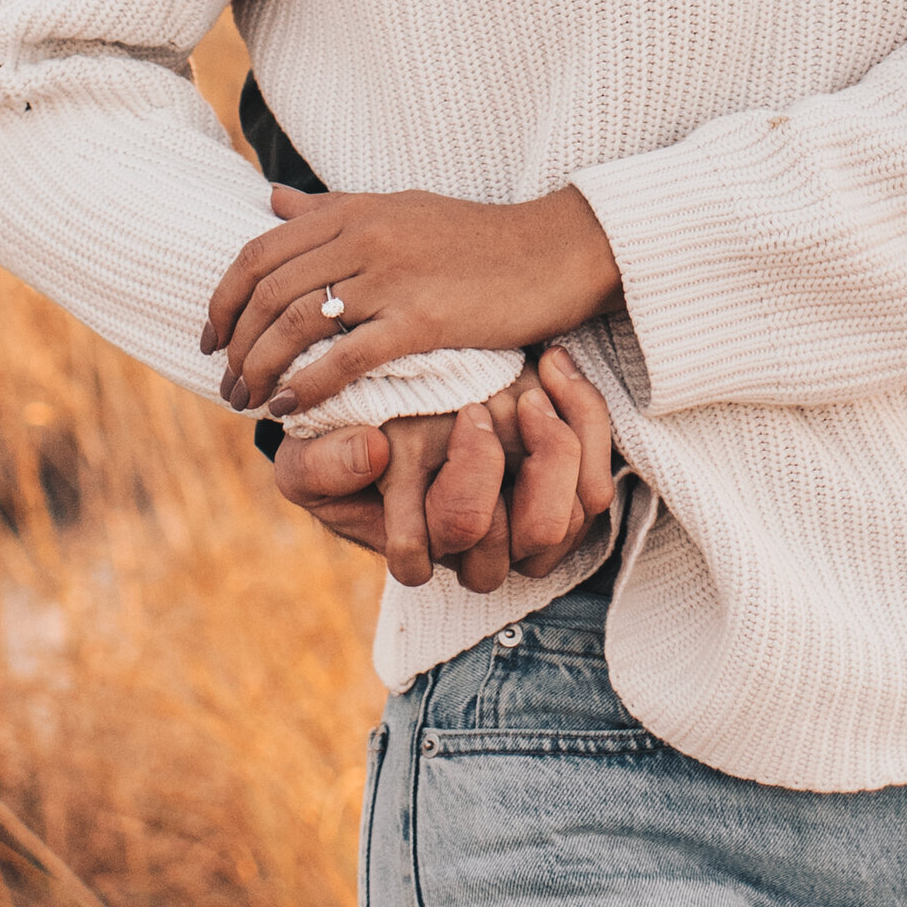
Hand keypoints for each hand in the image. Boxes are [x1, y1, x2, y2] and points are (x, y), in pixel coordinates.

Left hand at [200, 183, 620, 415]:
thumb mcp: (400, 207)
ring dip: (259, 368)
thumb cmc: (478, 238)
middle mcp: (365, 237)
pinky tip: (288, 409)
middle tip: (224, 382)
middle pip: (268, 291)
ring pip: (297, 324)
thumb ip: (332, 207)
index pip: (260, 252)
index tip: (210, 336)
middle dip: (233, 342)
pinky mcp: (422, 319)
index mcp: (355, 210)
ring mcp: (392, 277)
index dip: (223, 298)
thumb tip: (269, 201)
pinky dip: (307, 386)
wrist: (554, 252)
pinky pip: (346, 358)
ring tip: (247, 402)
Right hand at [268, 349, 618, 589]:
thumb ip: (321, 465)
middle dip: (520, 466)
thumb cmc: (339, 441)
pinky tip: (551, 365)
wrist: (385, 399)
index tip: (459, 412)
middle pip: (535, 537)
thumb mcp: (307, 454)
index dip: (469, 483)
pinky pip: (599, 475)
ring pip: (576, 512)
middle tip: (482, 406)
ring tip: (526, 390)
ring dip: (558, 444)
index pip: (464, 541)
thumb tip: (373, 450)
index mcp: (427, 538)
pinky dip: (584, 414)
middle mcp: (486, 535)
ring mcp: (528, 507)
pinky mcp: (566, 475)